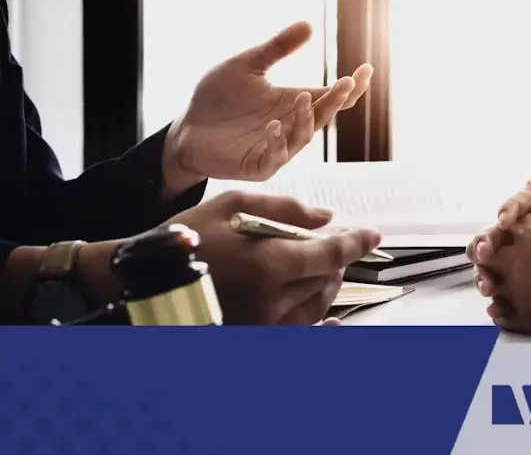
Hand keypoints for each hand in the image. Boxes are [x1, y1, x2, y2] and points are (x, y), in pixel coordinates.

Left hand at [162, 21, 372, 191]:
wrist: (187, 128)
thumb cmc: (217, 98)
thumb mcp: (247, 65)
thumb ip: (277, 48)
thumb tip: (309, 24)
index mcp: (293, 103)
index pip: (330, 97)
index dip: (351, 87)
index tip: (366, 70)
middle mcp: (291, 126)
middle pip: (323, 116)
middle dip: (336, 101)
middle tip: (345, 84)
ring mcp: (278, 148)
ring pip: (303, 137)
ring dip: (306, 119)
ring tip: (302, 98)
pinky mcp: (259, 165)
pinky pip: (275, 157)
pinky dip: (277, 142)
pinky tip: (273, 125)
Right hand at [165, 191, 380, 324]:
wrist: (143, 282)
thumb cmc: (186, 238)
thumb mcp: (232, 205)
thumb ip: (286, 208)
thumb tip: (326, 217)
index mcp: (267, 265)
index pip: (331, 255)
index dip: (356, 243)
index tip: (372, 236)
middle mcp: (271, 301)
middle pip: (326, 279)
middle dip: (334, 259)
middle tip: (327, 245)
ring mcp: (263, 325)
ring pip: (317, 306)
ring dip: (326, 285)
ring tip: (317, 269)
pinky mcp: (254, 338)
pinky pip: (302, 333)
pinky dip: (320, 321)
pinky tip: (330, 316)